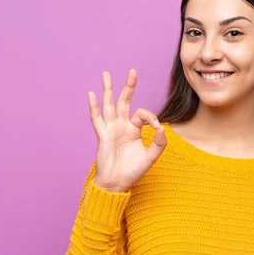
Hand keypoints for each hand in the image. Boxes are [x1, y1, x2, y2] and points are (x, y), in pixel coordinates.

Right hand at [88, 69, 166, 192]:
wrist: (116, 184)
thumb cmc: (132, 171)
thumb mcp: (150, 158)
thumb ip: (158, 144)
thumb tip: (162, 128)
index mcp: (134, 129)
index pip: (142, 114)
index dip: (150, 117)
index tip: (156, 127)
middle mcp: (122, 126)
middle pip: (125, 102)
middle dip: (129, 86)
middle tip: (133, 71)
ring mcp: (111, 129)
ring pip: (109, 105)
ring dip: (108, 90)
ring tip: (106, 74)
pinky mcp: (102, 136)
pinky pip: (97, 120)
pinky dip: (93, 107)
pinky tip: (91, 94)